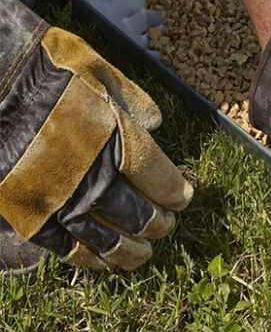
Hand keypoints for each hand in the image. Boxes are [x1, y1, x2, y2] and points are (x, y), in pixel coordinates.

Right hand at [0, 0, 192, 270]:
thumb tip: (156, 123)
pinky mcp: (26, 212)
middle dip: (156, 223)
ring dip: (128, 250)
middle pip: (136, 213)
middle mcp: (91, 175)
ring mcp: (56, 198)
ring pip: (103, 237)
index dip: (175, 192)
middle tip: (166, 227)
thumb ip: (134, 102)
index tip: (183, 198)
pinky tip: (102, 262)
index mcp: (116, 139)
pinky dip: (87, 257)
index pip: (158, 178)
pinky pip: (63, 245)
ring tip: (143, 254)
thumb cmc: (49, 69)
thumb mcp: (101, 73)